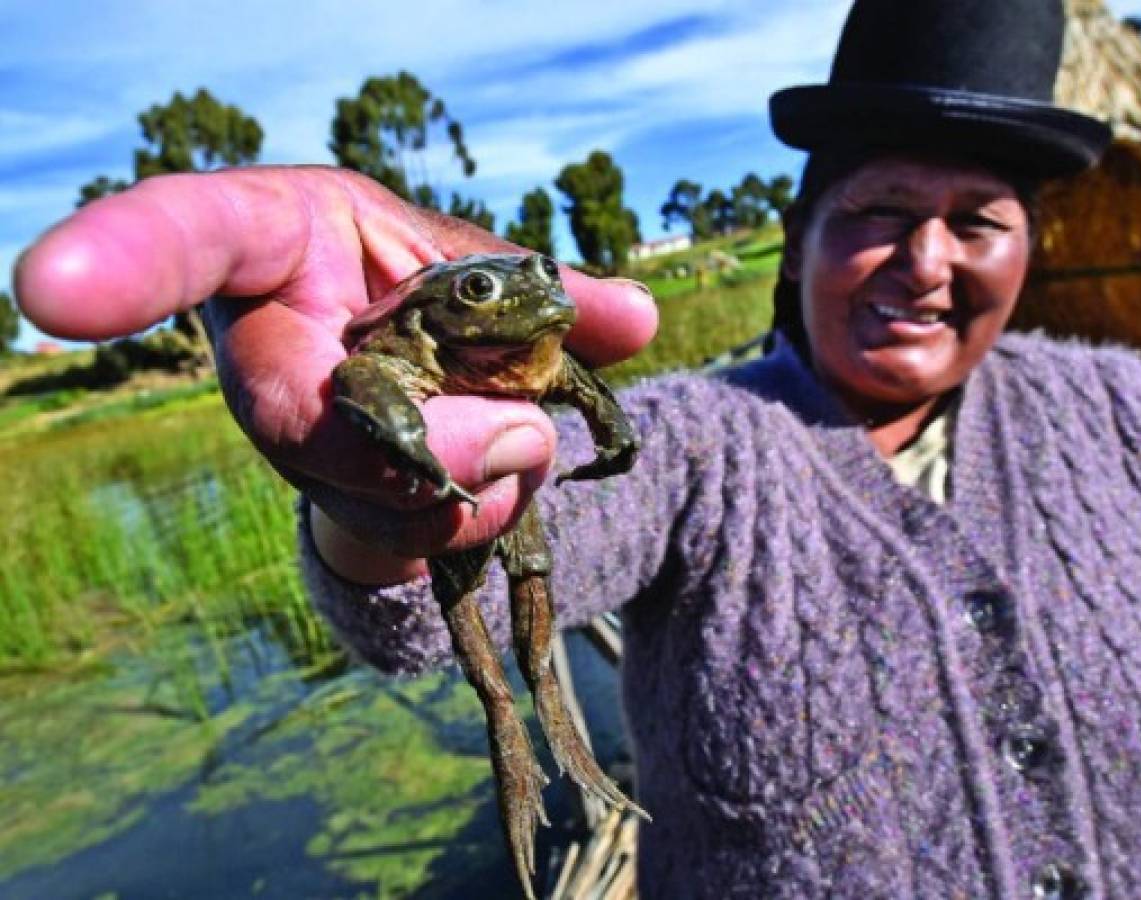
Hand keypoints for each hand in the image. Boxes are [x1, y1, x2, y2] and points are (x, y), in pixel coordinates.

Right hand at [14, 166, 657, 579]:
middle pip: (293, 417)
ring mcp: (289, 438)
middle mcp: (266, 346)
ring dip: (473, 489)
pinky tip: (499, 488)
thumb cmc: (434, 297)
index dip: (125, 258)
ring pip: (356, 499)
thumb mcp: (482, 274)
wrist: (427, 383)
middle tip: (529, 434)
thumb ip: (546, 296)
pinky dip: (470, 526)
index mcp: (286, 242)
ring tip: (530, 438)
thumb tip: (634, 317)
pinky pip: (389, 545)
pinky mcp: (327, 505)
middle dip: (420, 445)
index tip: (48, 292)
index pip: (192, 234)